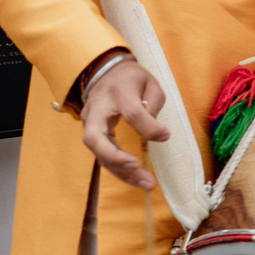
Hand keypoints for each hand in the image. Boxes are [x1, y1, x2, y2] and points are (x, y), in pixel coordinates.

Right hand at [79, 55, 164, 190]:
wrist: (106, 71)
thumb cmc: (132, 79)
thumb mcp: (151, 83)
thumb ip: (154, 105)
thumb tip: (157, 134)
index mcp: (119, 91)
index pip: (132, 113)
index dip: (149, 127)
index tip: (165, 134)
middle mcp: (97, 108)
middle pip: (95, 138)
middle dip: (115, 158)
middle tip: (138, 167)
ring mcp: (89, 121)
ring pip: (97, 152)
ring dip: (120, 171)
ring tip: (146, 183)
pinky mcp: (90, 132)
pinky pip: (101, 154)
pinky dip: (118, 169)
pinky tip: (135, 178)